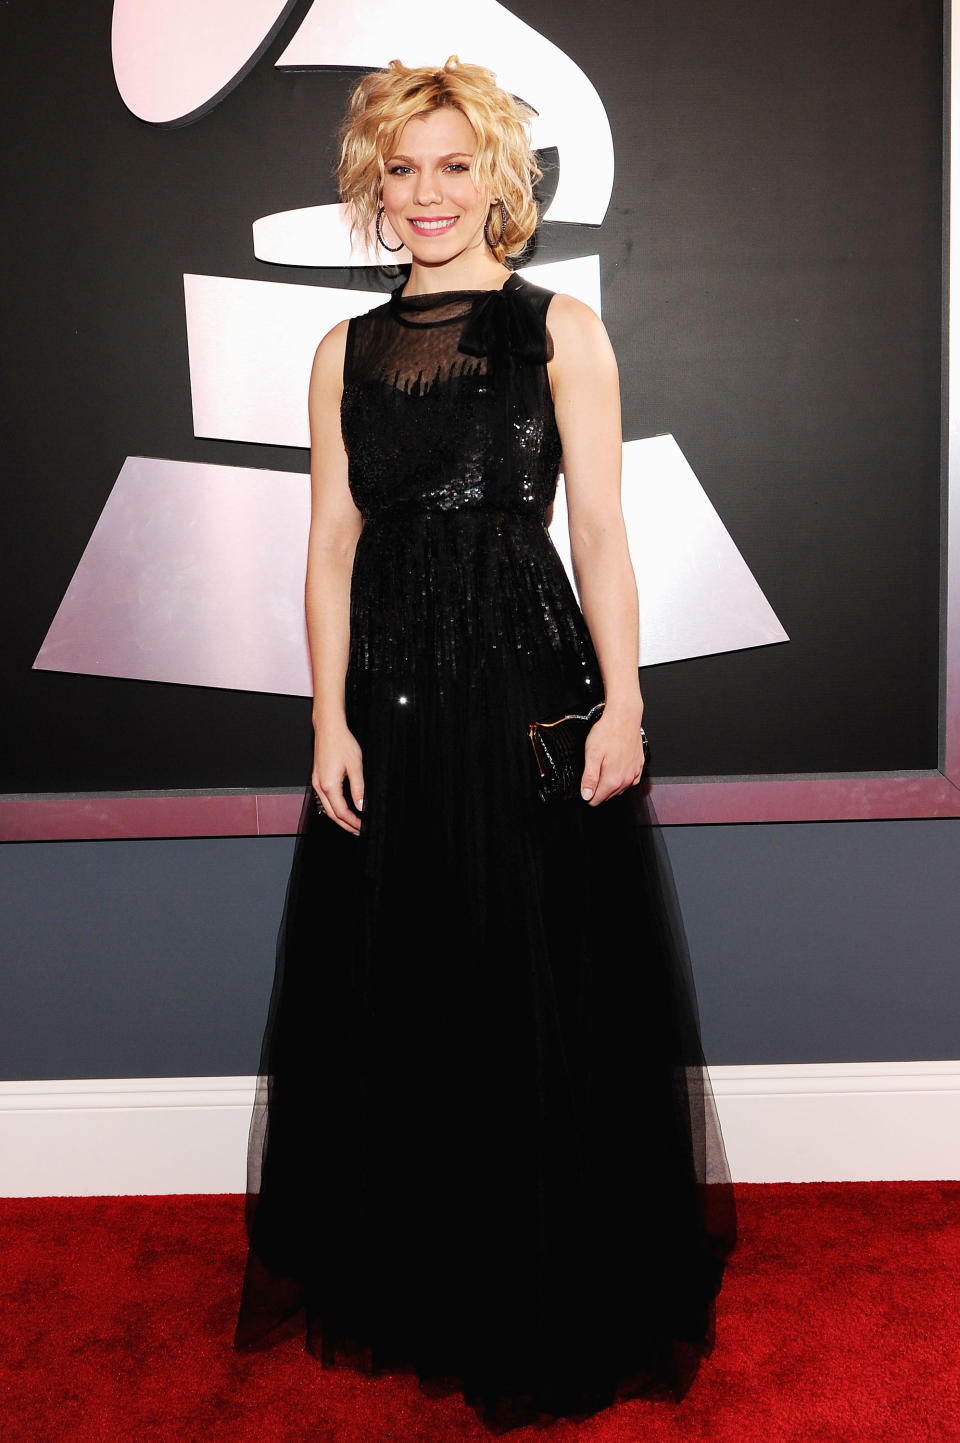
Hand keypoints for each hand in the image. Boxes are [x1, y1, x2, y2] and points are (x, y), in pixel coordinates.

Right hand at [312, 720, 364, 834]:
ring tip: (351, 823)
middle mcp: (320, 785)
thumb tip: (361, 806)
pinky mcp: (318, 777)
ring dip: (338, 818)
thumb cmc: (341, 742)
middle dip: (345, 825)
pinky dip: (333, 808)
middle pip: (331, 814)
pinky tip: (341, 808)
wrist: (329, 729)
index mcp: (329, 785)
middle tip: (357, 831)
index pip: (341, 812)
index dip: (353, 822)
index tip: (362, 827)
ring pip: (326, 808)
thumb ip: (359, 789)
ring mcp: (317, 782)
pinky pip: (324, 799)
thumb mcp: (355, 766)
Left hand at [580, 703, 645, 804]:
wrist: (624, 717)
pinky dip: (622, 779)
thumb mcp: (592, 754)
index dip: (587, 794)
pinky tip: (616, 769)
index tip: (584, 784)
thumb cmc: (608, 732)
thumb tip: (586, 795)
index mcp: (613, 779)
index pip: (596, 799)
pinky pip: (630, 781)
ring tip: (603, 768)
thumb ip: (589, 778)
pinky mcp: (639, 766)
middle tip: (592, 772)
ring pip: (619, 789)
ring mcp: (634, 773)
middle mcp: (626, 779)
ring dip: (609, 784)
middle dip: (597, 789)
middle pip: (607, 796)